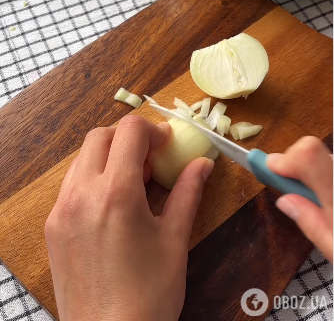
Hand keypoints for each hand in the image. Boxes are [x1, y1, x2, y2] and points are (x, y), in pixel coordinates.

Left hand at [45, 115, 213, 320]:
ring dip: (109, 156)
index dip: (153, 130)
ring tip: (133, 182)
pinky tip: (112, 203)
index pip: (129, 131)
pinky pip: (71, 183)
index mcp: (116, 193)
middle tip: (150, 160)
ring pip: (82, 158)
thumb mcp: (174, 239)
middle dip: (128, 138)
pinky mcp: (53, 225)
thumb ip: (188, 192)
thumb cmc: (149, 294)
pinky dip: (93, 177)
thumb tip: (203, 164)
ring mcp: (61, 209)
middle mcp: (81, 193)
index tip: (167, 145)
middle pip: (100, 136)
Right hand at [267, 137, 332, 261]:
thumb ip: (310, 222)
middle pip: (317, 152)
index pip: (308, 153)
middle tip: (299, 192)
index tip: (274, 170)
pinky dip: (333, 178)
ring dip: (323, 174)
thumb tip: (286, 199)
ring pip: (332, 160)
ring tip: (329, 203)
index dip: (286, 157)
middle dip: (301, 167)